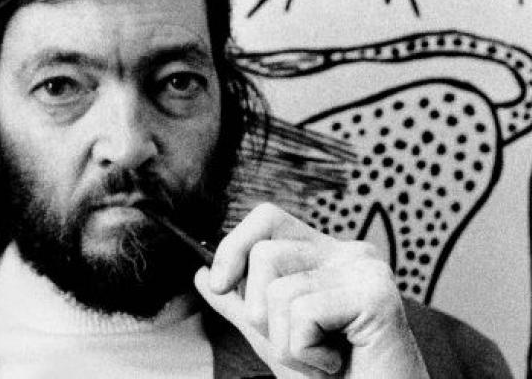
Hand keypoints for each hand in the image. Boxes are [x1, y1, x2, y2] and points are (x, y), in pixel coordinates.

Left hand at [194, 203, 428, 377]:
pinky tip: (336, 363)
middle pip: (265, 254)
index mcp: (324, 254)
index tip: (219, 285)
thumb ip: (240, 303)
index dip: (234, 246)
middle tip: (300, 343)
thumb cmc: (330, 378)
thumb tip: (203, 274)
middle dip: (262, 314)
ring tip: (322, 357)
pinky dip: (308, 353)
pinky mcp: (376, 295)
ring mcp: (365, 270)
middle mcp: (348, 253)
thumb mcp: (272, 334)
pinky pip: (304, 313)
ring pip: (279, 290)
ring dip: (288, 342)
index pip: (267, 217)